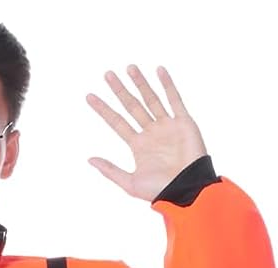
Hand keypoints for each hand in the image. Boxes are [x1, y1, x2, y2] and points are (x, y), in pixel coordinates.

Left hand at [86, 64, 207, 202]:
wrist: (188, 190)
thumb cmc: (161, 190)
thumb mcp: (131, 183)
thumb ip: (110, 171)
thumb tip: (90, 159)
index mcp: (139, 145)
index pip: (117, 122)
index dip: (103, 109)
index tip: (89, 96)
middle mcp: (152, 133)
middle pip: (132, 106)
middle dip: (120, 91)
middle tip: (107, 74)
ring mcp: (167, 126)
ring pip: (151, 99)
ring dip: (140, 83)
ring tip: (129, 67)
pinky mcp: (183, 122)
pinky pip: (174, 100)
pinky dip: (167, 85)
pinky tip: (159, 70)